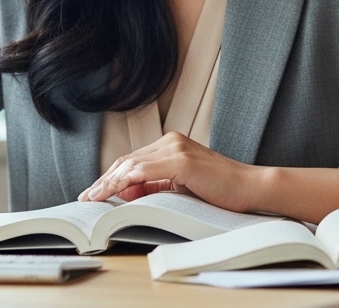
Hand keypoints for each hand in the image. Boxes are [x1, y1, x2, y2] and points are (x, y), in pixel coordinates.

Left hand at [78, 131, 257, 210]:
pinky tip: (112, 192)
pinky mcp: (182, 160)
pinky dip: (124, 182)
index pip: (132, 161)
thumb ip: (157, 186)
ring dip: (109, 182)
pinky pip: (144, 171)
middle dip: (104, 180)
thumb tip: (127, 192)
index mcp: (171, 145)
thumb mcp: (183, 188)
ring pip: (131, 165)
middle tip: (86, 197)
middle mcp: (170, 141)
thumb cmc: (222, 191)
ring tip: (93, 197)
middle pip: (127, 160)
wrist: (252, 188)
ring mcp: (176, 148)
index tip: (94, 191)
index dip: (110, 176)